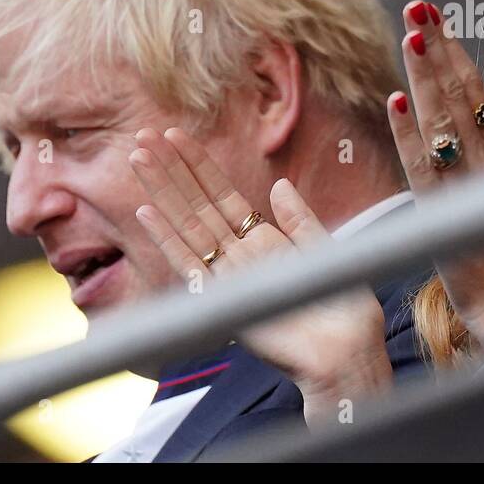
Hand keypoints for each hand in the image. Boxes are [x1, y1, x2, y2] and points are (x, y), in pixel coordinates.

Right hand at [128, 127, 390, 424]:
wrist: (344, 349)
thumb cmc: (340, 306)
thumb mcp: (323, 249)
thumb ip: (298, 219)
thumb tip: (277, 185)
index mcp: (263, 241)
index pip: (222, 194)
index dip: (198, 164)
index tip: (175, 134)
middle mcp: (238, 255)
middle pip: (196, 203)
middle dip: (170, 169)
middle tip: (142, 135)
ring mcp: (227, 275)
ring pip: (187, 224)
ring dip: (161, 192)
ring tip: (138, 158)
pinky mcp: (222, 298)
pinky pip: (189, 263)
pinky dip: (167, 238)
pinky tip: (147, 212)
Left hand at [386, 0, 483, 354]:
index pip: (471, 90)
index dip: (451, 51)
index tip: (433, 14)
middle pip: (457, 96)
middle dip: (437, 49)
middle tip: (418, 7)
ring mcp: (466, 186)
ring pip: (443, 123)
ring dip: (426, 78)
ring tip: (413, 35)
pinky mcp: (446, 215)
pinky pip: (424, 169)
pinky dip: (409, 136)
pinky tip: (395, 103)